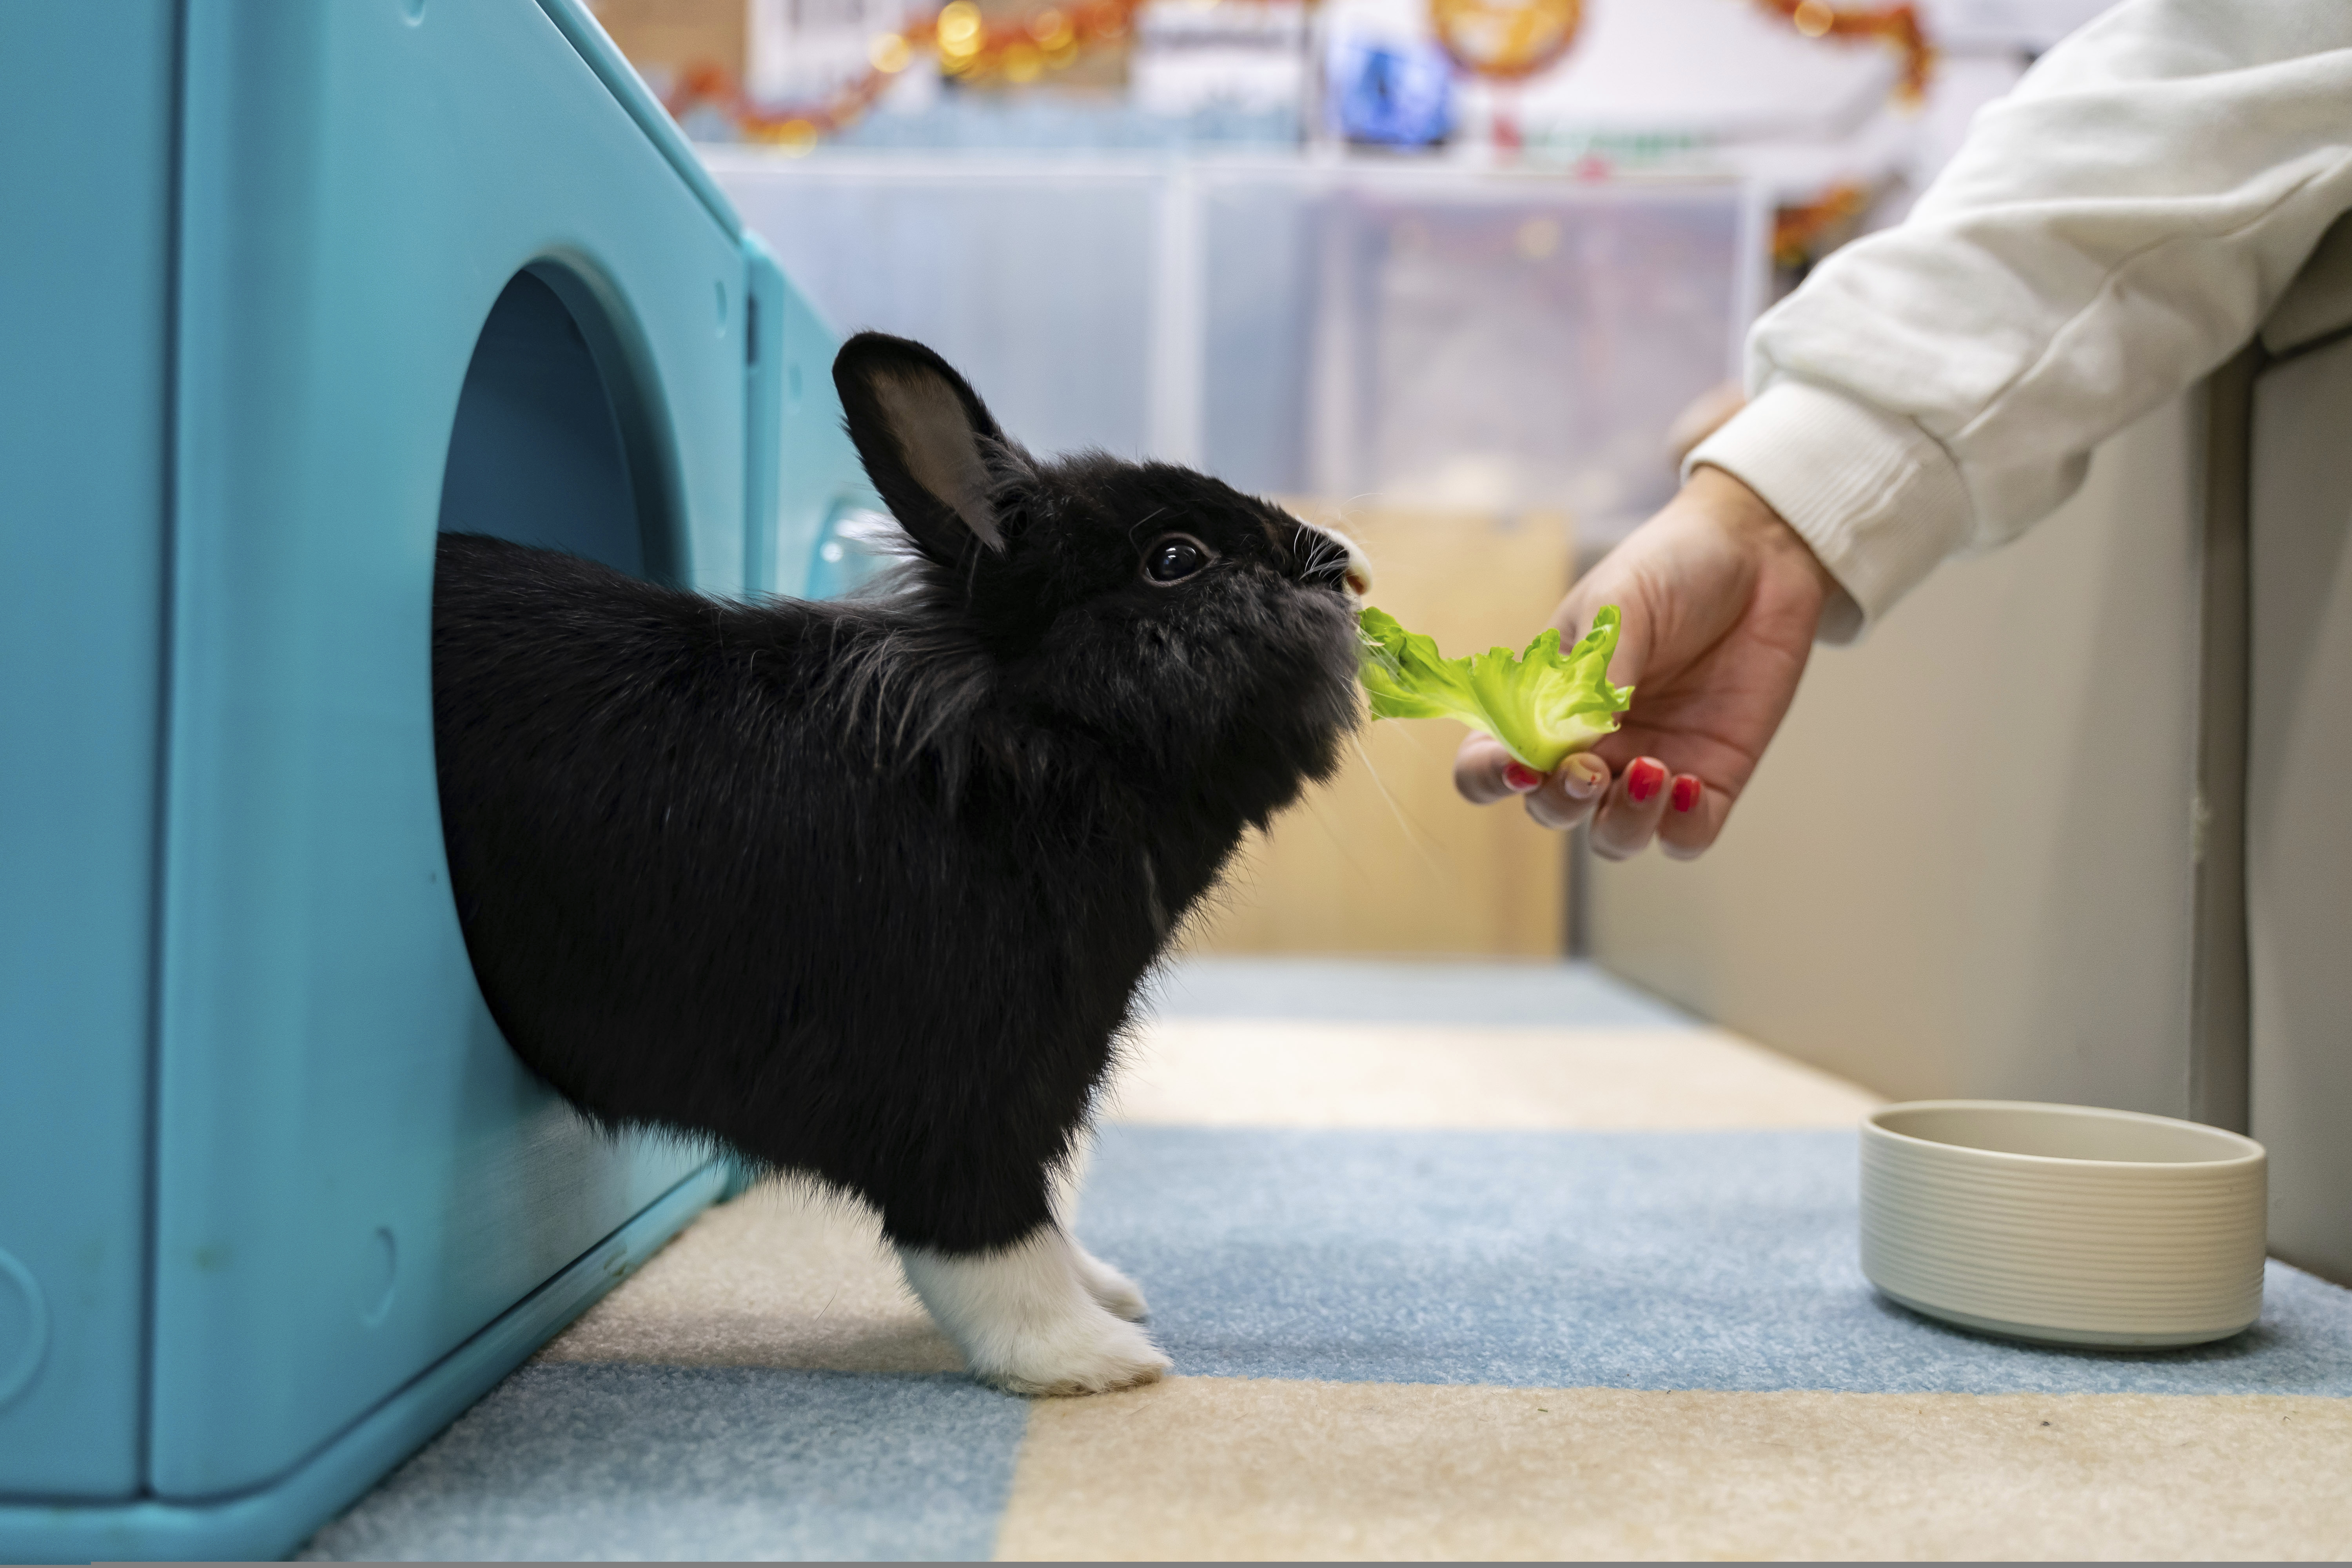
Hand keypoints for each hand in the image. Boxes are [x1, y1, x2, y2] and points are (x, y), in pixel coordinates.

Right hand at [1454, 468, 1842, 858]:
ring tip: (1652, 770)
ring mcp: (1649, 765)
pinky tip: (1688, 783)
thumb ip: (1593, 676)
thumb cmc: (1671, 568)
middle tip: (1590, 768)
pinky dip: (1680, 828)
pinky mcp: (1710, 778)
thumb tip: (1572, 740)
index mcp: (1546, 701)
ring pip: (1613, 837)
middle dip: (1561, 801)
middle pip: (1550, 809)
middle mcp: (1592, 744)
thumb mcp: (1619, 607)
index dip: (1490, 777)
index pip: (1491, 761)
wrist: (1760, 552)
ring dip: (1622, 821)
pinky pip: (1685, 838)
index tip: (1519, 765)